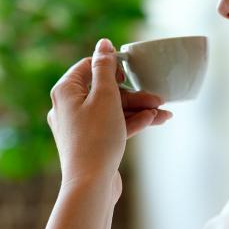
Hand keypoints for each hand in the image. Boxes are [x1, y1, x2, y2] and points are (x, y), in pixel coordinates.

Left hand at [47, 39, 171, 190]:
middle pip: (104, 91)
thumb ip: (105, 67)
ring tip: (164, 112)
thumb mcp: (105, 96)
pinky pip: (112, 126)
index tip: (131, 71)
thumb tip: (103, 43)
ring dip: (138, 109)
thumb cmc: (96, 138)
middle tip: (157, 96)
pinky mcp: (90, 143)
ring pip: (112, 110)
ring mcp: (78, 127)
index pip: (87, 67)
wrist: (91, 184)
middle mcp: (67, 108)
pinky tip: (154, 120)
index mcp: (65, 91)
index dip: (111, 66)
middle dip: (134, 94)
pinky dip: (131, 123)